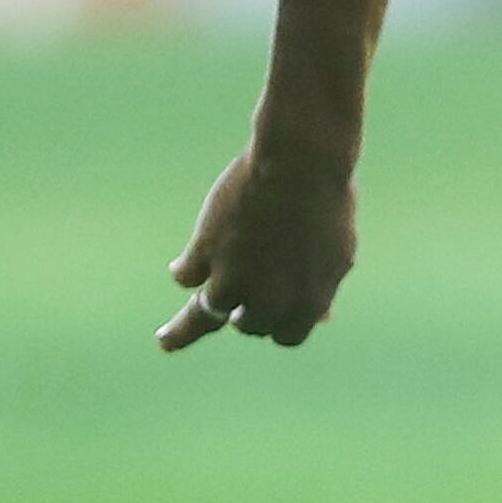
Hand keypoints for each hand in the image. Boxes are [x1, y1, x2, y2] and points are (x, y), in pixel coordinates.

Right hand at [159, 144, 356, 349]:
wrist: (300, 163)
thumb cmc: (326, 201)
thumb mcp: (336, 253)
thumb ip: (320, 289)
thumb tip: (323, 319)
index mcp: (308, 304)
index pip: (287, 335)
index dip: (278, 321)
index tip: (270, 316)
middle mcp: (269, 302)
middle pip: (249, 324)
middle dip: (246, 311)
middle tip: (237, 308)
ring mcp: (234, 279)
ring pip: (203, 316)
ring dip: (182, 330)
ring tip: (166, 340)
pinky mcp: (204, 252)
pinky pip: (185, 275)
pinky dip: (183, 268)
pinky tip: (179, 267)